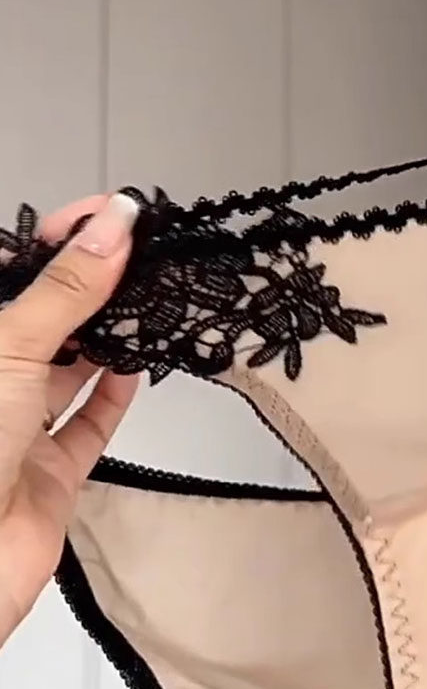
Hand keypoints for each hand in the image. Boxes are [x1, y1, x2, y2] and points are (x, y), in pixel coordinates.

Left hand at [0, 193, 139, 645]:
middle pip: (45, 320)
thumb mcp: (11, 347)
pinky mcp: (49, 475)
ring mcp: (15, 430)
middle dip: (92, 287)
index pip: (15, 272)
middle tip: (144, 256)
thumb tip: (115, 223)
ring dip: (106, 340)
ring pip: (67, 372)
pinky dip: (113, 397)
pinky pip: (87, 427)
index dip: (60, 237)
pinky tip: (137, 368)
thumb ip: (68, 289)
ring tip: (151, 303)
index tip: (115, 212)